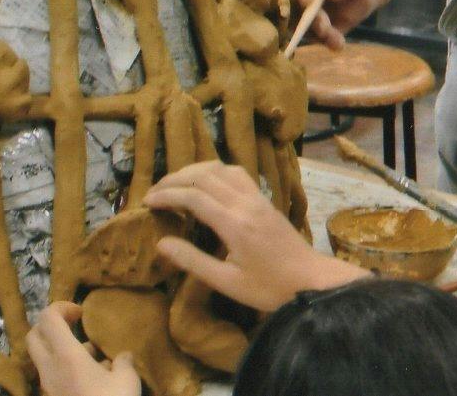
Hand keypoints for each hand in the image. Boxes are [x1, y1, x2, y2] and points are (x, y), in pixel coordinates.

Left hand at [28, 302, 138, 395]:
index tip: (81, 314)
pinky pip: (52, 377)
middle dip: (51, 326)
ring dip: (60, 351)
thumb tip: (123, 356)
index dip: (62, 308)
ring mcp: (48, 388)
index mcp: (66, 356)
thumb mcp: (127, 381)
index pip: (48, 318)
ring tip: (91, 357)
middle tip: (74, 326)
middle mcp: (50, 370)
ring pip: (42, 358)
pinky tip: (90, 380)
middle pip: (34, 336)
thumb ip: (124, 362)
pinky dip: (64, 370)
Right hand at [144, 161, 366, 311]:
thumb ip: (193, 261)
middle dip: (175, 179)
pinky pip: (236, 173)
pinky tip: (205, 181)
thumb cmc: (268, 288)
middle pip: (204, 176)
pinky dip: (214, 170)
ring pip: (221, 168)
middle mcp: (245, 203)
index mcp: (234, 224)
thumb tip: (161, 244)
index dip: (167, 195)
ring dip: (194, 170)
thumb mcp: (227, 282)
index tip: (147, 201)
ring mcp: (256, 197)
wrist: (310, 279)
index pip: (194, 197)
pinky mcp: (264, 198)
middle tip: (154, 191)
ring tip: (174, 183)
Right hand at [281, 0, 400, 48]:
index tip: (309, 0)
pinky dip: (322, 41)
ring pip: (295, 20)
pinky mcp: (304, 24)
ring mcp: (294, 5)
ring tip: (335, 39)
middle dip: (305, 14)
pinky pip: (308, 34)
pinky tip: (337, 44)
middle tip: (324, 27)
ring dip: (314, 31)